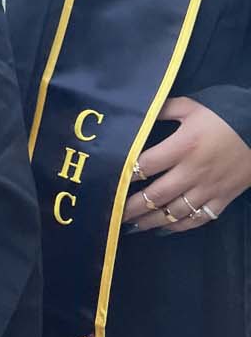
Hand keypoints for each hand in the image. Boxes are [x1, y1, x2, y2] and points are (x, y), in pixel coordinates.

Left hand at [122, 97, 250, 233]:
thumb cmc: (224, 117)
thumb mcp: (191, 107)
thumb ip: (163, 110)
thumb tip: (138, 113)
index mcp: (184, 146)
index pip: (147, 165)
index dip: (127, 174)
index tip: (111, 182)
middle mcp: (193, 171)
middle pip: (157, 194)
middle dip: (132, 206)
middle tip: (113, 213)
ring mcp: (209, 188)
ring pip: (175, 212)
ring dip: (151, 221)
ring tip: (133, 225)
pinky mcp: (223, 199)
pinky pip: (199, 219)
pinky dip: (180, 226)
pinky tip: (164, 229)